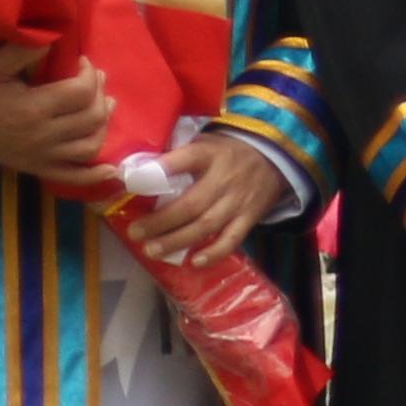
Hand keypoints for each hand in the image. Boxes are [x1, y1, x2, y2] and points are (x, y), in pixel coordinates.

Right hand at [0, 42, 116, 186]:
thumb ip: (26, 51)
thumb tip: (57, 38)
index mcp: (32, 109)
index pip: (80, 92)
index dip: (89, 73)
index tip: (81, 62)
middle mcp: (42, 137)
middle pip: (91, 118)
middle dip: (99, 94)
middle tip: (94, 79)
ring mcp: (41, 157)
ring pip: (89, 146)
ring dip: (103, 125)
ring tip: (103, 105)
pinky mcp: (37, 168)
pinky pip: (72, 178)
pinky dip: (94, 175)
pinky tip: (111, 168)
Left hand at [127, 128, 290, 262]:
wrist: (274, 158)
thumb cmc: (227, 153)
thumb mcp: (204, 143)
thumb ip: (175, 155)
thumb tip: (133, 171)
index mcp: (210, 155)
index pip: (185, 159)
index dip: (160, 170)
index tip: (131, 180)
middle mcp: (224, 179)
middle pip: (191, 204)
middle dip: (161, 222)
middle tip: (135, 232)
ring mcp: (238, 201)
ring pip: (207, 226)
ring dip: (178, 241)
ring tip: (152, 250)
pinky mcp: (250, 218)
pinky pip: (232, 239)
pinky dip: (214, 253)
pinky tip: (194, 262)